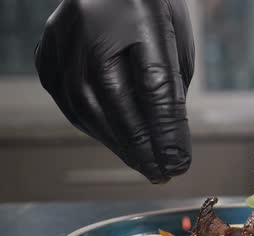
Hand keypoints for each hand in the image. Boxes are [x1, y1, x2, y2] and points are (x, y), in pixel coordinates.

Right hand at [35, 0, 194, 183]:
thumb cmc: (150, 7)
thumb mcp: (175, 37)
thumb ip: (171, 84)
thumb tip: (167, 137)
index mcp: (137, 16)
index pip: (155, 86)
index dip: (166, 131)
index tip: (178, 163)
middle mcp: (91, 29)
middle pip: (117, 104)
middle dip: (143, 148)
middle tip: (163, 173)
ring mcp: (63, 41)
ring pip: (88, 110)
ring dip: (118, 144)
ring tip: (143, 163)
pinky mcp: (47, 54)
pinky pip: (70, 103)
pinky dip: (95, 127)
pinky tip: (115, 140)